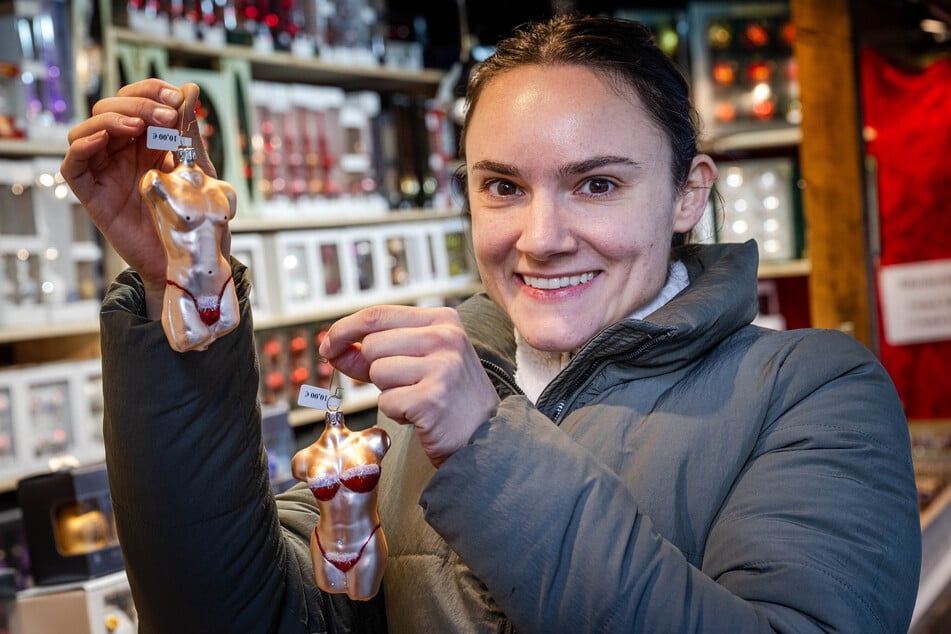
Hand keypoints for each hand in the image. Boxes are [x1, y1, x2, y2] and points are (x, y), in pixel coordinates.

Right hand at [60, 79, 216, 316]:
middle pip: (111, 108)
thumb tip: (191, 89)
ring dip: (110, 119)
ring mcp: (106, 173)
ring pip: (87, 130)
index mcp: (148, 143)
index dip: (151, 91)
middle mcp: (123, 153)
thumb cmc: (195, 220)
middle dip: (138, 103)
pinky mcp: (93, 196)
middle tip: (165, 116)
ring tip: (138, 126)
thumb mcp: (198, 171)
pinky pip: (72, 167)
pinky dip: (81, 147)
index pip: (137, 100)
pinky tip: (100, 139)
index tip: (176, 97)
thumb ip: (189, 133)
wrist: (189, 263)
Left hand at [319, 305, 500, 467]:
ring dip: (389, 392)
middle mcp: (446, 338)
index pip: (377, 315)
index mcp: (443, 320)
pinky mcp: (432, 399)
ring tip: (417, 398)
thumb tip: (333, 348)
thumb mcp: (419, 360)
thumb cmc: (448, 396)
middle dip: (376, 370)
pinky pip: (387, 401)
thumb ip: (377, 351)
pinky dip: (397, 413)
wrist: (483, 436)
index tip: (328, 345)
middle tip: (406, 384)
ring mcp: (442, 367)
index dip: (345, 329)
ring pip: (377, 372)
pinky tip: (420, 414)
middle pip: (373, 345)